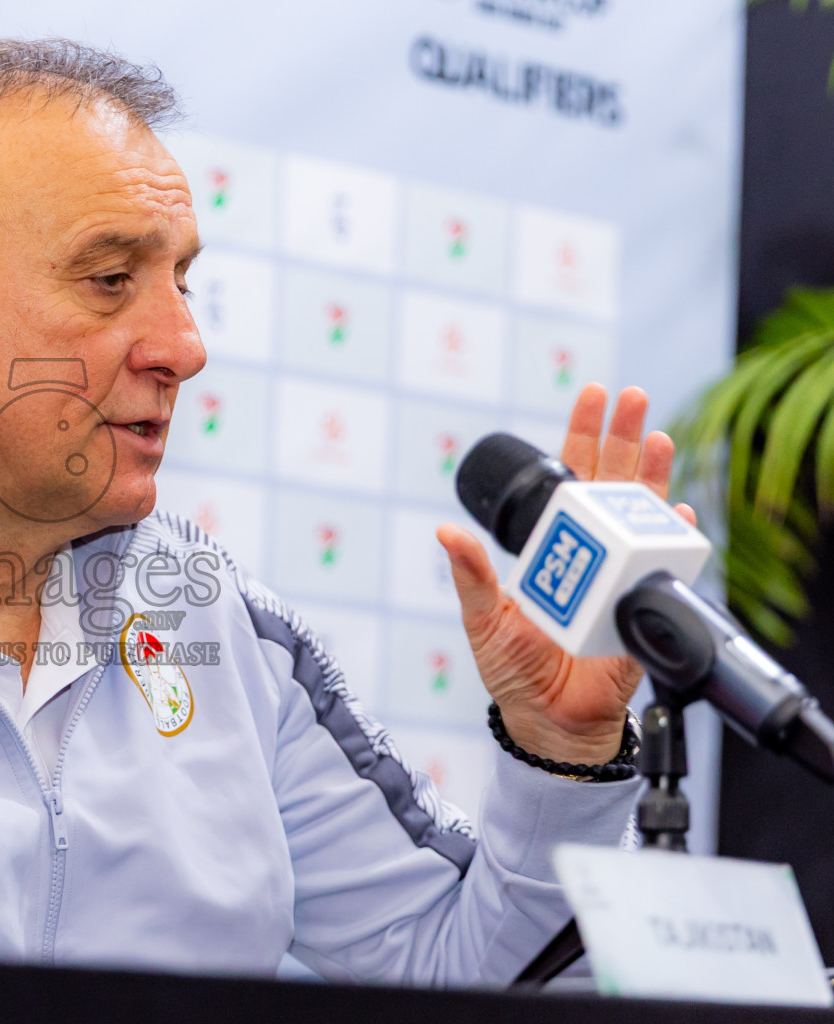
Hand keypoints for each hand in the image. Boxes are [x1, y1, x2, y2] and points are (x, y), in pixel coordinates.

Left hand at [435, 384, 697, 764]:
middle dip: (623, 437)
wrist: (549, 722)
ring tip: (657, 435)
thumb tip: (445, 533)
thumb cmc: (514, 669)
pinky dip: (669, 537)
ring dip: (652, 475)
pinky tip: (673, 510)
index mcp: (554, 545)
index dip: (581, 436)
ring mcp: (621, 573)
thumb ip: (471, 575)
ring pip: (641, 514)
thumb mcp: (484, 618)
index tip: (592, 395)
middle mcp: (593, 551)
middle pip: (612, 483)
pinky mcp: (641, 605)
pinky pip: (662, 565)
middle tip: (632, 396)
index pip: (569, 480)